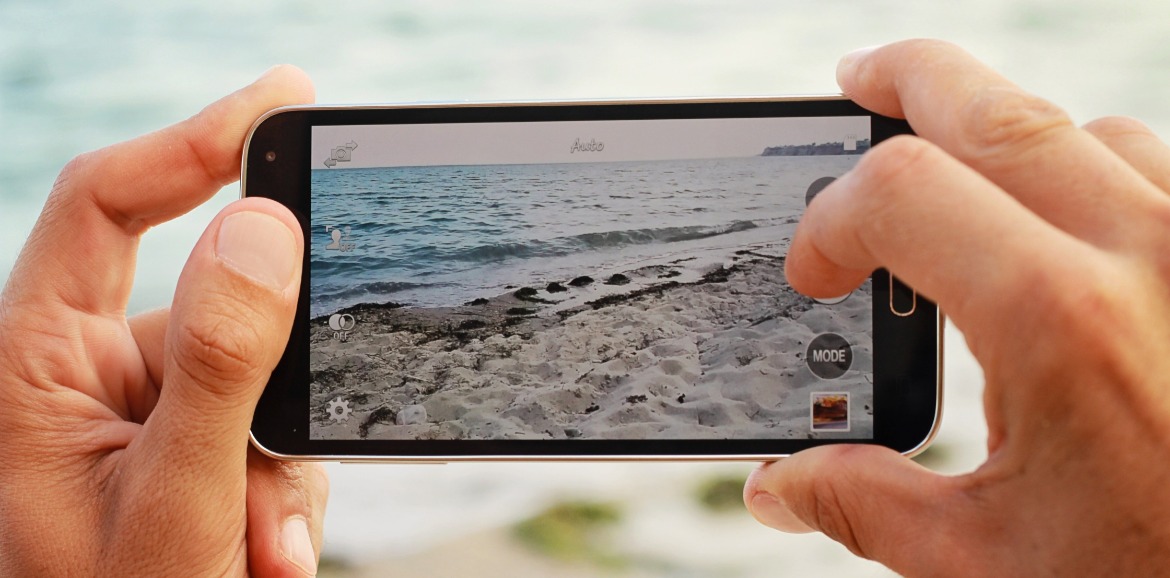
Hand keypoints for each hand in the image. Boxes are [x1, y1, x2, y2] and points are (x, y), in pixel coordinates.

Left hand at [0, 66, 327, 576]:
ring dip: (282, 459)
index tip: (287, 102)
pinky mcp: (184, 447)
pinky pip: (264, 425)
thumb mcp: (173, 503)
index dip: (195, 140)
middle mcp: (80, 375)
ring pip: (257, 376)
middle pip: (213, 303)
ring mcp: (138, 414)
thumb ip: (215, 365)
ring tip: (265, 547)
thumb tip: (264, 227)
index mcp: (30, 364)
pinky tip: (267, 550)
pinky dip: (283, 484)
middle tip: (289, 465)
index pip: (106, 203)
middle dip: (275, 381)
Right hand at [744, 40, 1169, 575]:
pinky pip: (1160, 170)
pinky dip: (1092, 168)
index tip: (814, 272)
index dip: (830, 220)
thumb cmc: (1151, 576)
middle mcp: (1148, 257)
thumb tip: (782, 488)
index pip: (902, 191)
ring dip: (1003, 138)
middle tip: (857, 80)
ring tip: (954, 177)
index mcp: (1061, 323)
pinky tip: (1059, 221)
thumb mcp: (988, 561)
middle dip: (906, 81)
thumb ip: (866, 505)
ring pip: (1087, 131)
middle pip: (995, 108)